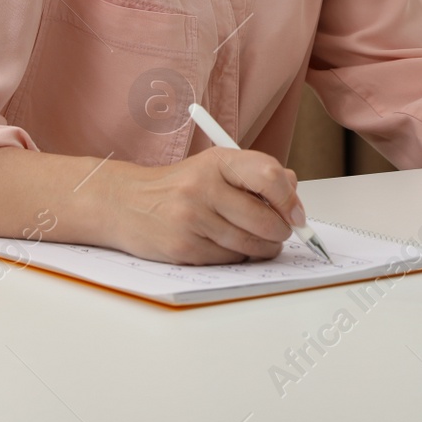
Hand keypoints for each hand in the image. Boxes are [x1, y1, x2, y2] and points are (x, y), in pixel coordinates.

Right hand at [108, 147, 305, 264]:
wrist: (125, 203)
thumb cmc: (178, 186)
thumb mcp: (215, 167)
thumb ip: (255, 175)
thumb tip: (293, 191)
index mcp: (218, 161)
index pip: (269, 175)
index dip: (290, 199)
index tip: (297, 214)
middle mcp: (204, 187)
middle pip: (265, 219)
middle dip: (281, 231)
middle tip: (280, 231)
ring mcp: (192, 219)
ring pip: (251, 244)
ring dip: (263, 248)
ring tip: (257, 240)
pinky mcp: (183, 248)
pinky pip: (229, 260)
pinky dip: (237, 257)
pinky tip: (227, 246)